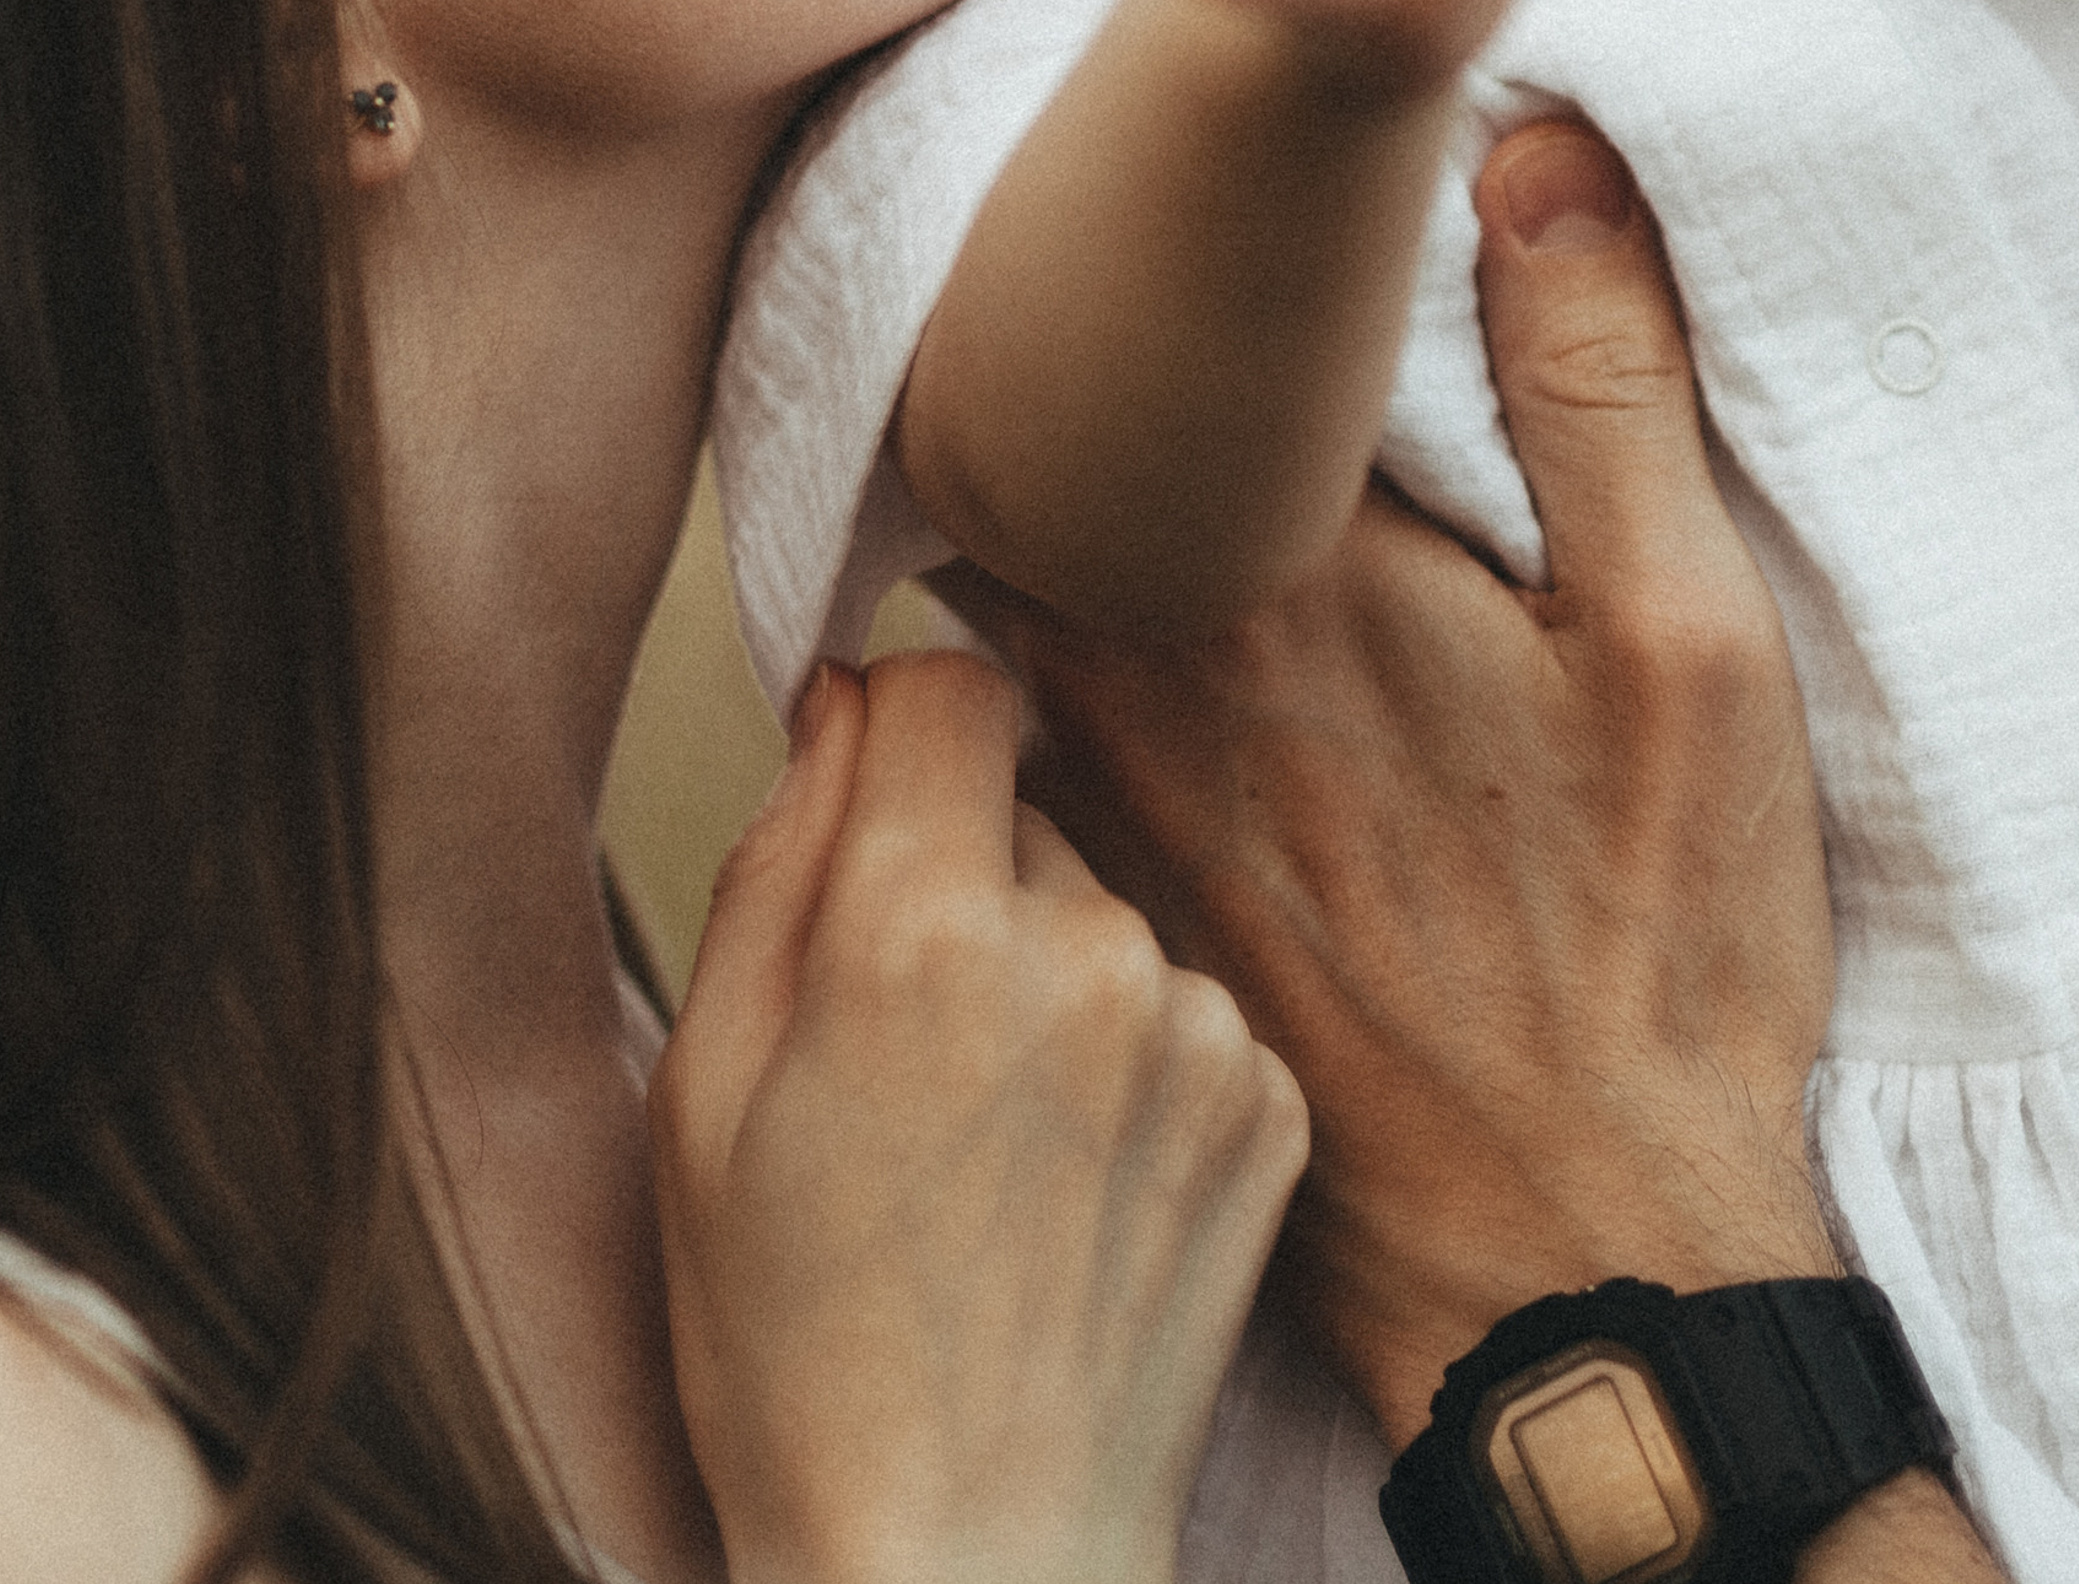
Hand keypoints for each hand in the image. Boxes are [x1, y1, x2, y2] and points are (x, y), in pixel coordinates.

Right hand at [650, 649, 1307, 1583]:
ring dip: (1051, 978)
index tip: (871, 804)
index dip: (897, 728)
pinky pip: (1180, 1008)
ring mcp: (1197, 1028)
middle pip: (1023, 807)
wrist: (962, 1561)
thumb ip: (774, 858)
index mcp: (923, 926)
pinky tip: (1072, 1191)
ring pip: (1101, 912)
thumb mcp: (705, 1093)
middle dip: (957, 883)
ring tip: (989, 1150)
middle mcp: (1088, 945)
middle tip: (900, 1053)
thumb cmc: (794, 1350)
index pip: (951, 685)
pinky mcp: (1269, 1105)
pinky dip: (1130, 1066)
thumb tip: (843, 698)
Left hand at [948, 122, 1840, 1450]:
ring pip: (993, 590)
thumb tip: (1532, 147)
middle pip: (1023, 450)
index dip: (1127, 246)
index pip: (1143, 345)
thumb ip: (1602, 386)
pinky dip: (1024, 665)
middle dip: (1039, 359)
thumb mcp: (1693, 648)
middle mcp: (1153, 673)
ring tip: (1071, 427)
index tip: (1134, 176)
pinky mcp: (1109, 906)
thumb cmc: (1660, 952)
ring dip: (1023, 504)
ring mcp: (1110, 800)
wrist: (1585, 1267)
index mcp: (1288, 572)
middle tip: (1078, 275)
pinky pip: (1007, 737)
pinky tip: (1090, 645)